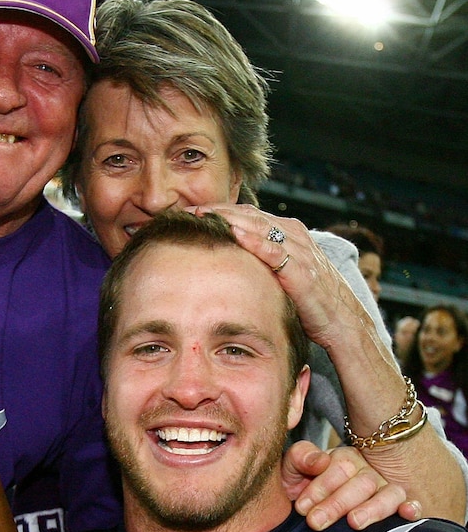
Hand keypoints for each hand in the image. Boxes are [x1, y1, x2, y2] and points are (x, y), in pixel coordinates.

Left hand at [192, 203, 363, 349]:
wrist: (342, 321)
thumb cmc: (311, 301)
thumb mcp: (284, 274)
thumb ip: (263, 262)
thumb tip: (231, 262)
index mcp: (289, 233)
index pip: (250, 215)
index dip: (221, 211)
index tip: (194, 212)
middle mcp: (295, 236)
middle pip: (251, 215)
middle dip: (219, 211)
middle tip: (189, 209)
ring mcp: (300, 251)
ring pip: (261, 227)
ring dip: (230, 219)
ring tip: (204, 215)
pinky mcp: (301, 271)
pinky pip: (275, 251)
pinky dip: (255, 241)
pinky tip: (235, 234)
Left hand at [283, 441, 420, 530]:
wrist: (305, 512)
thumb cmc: (301, 488)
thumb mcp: (292, 470)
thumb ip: (300, 458)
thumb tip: (320, 460)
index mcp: (343, 460)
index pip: (340, 467)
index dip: (321, 488)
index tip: (302, 506)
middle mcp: (367, 472)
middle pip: (363, 482)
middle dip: (337, 503)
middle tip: (315, 521)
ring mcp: (384, 490)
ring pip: (389, 493)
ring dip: (372, 509)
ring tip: (354, 522)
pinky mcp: (396, 508)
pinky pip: (410, 505)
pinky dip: (411, 509)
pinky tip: (406, 514)